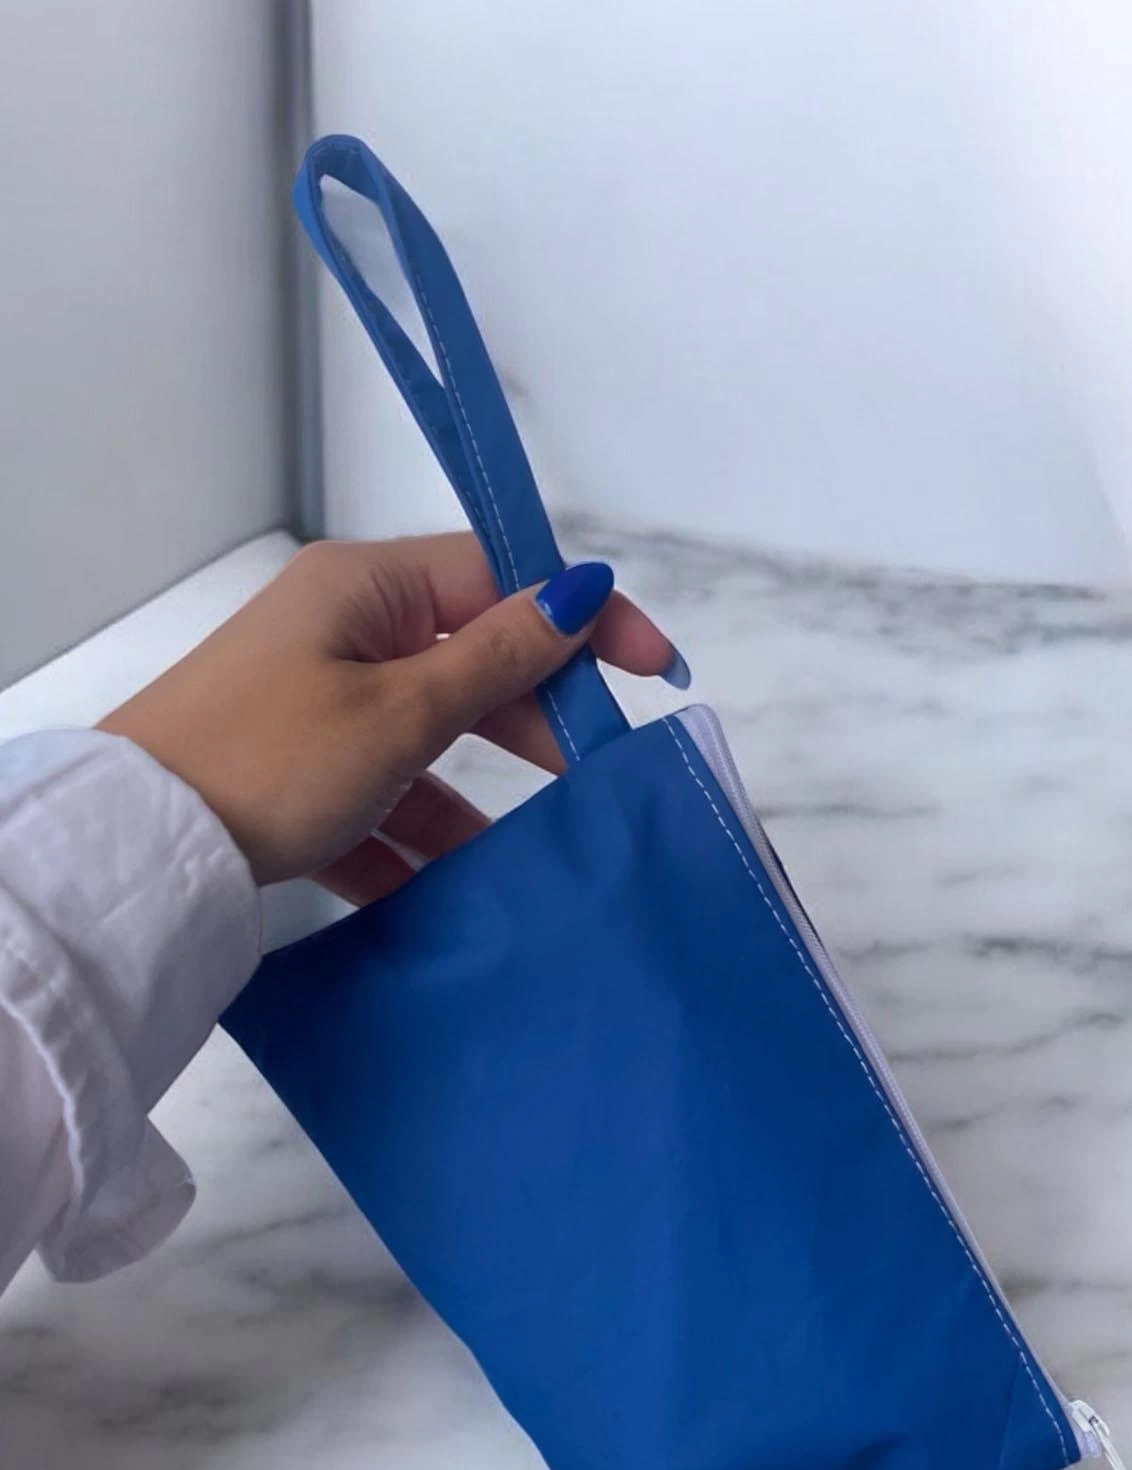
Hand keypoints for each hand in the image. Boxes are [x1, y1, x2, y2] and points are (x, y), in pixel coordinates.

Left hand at [98, 534, 683, 901]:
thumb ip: (498, 658)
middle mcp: (341, 632)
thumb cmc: (269, 759)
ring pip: (426, 740)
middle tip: (595, 775)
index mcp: (366, 589)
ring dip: (471, 797)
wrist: (141, 847)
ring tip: (526, 857)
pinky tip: (447, 890)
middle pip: (468, 662)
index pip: (501, 579)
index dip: (583, 619)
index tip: (653, 669)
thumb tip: (581, 590)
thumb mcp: (400, 711)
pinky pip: (379, 795)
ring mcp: (317, 703)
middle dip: (531, 721)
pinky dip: (413, 837)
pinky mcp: (297, 771)